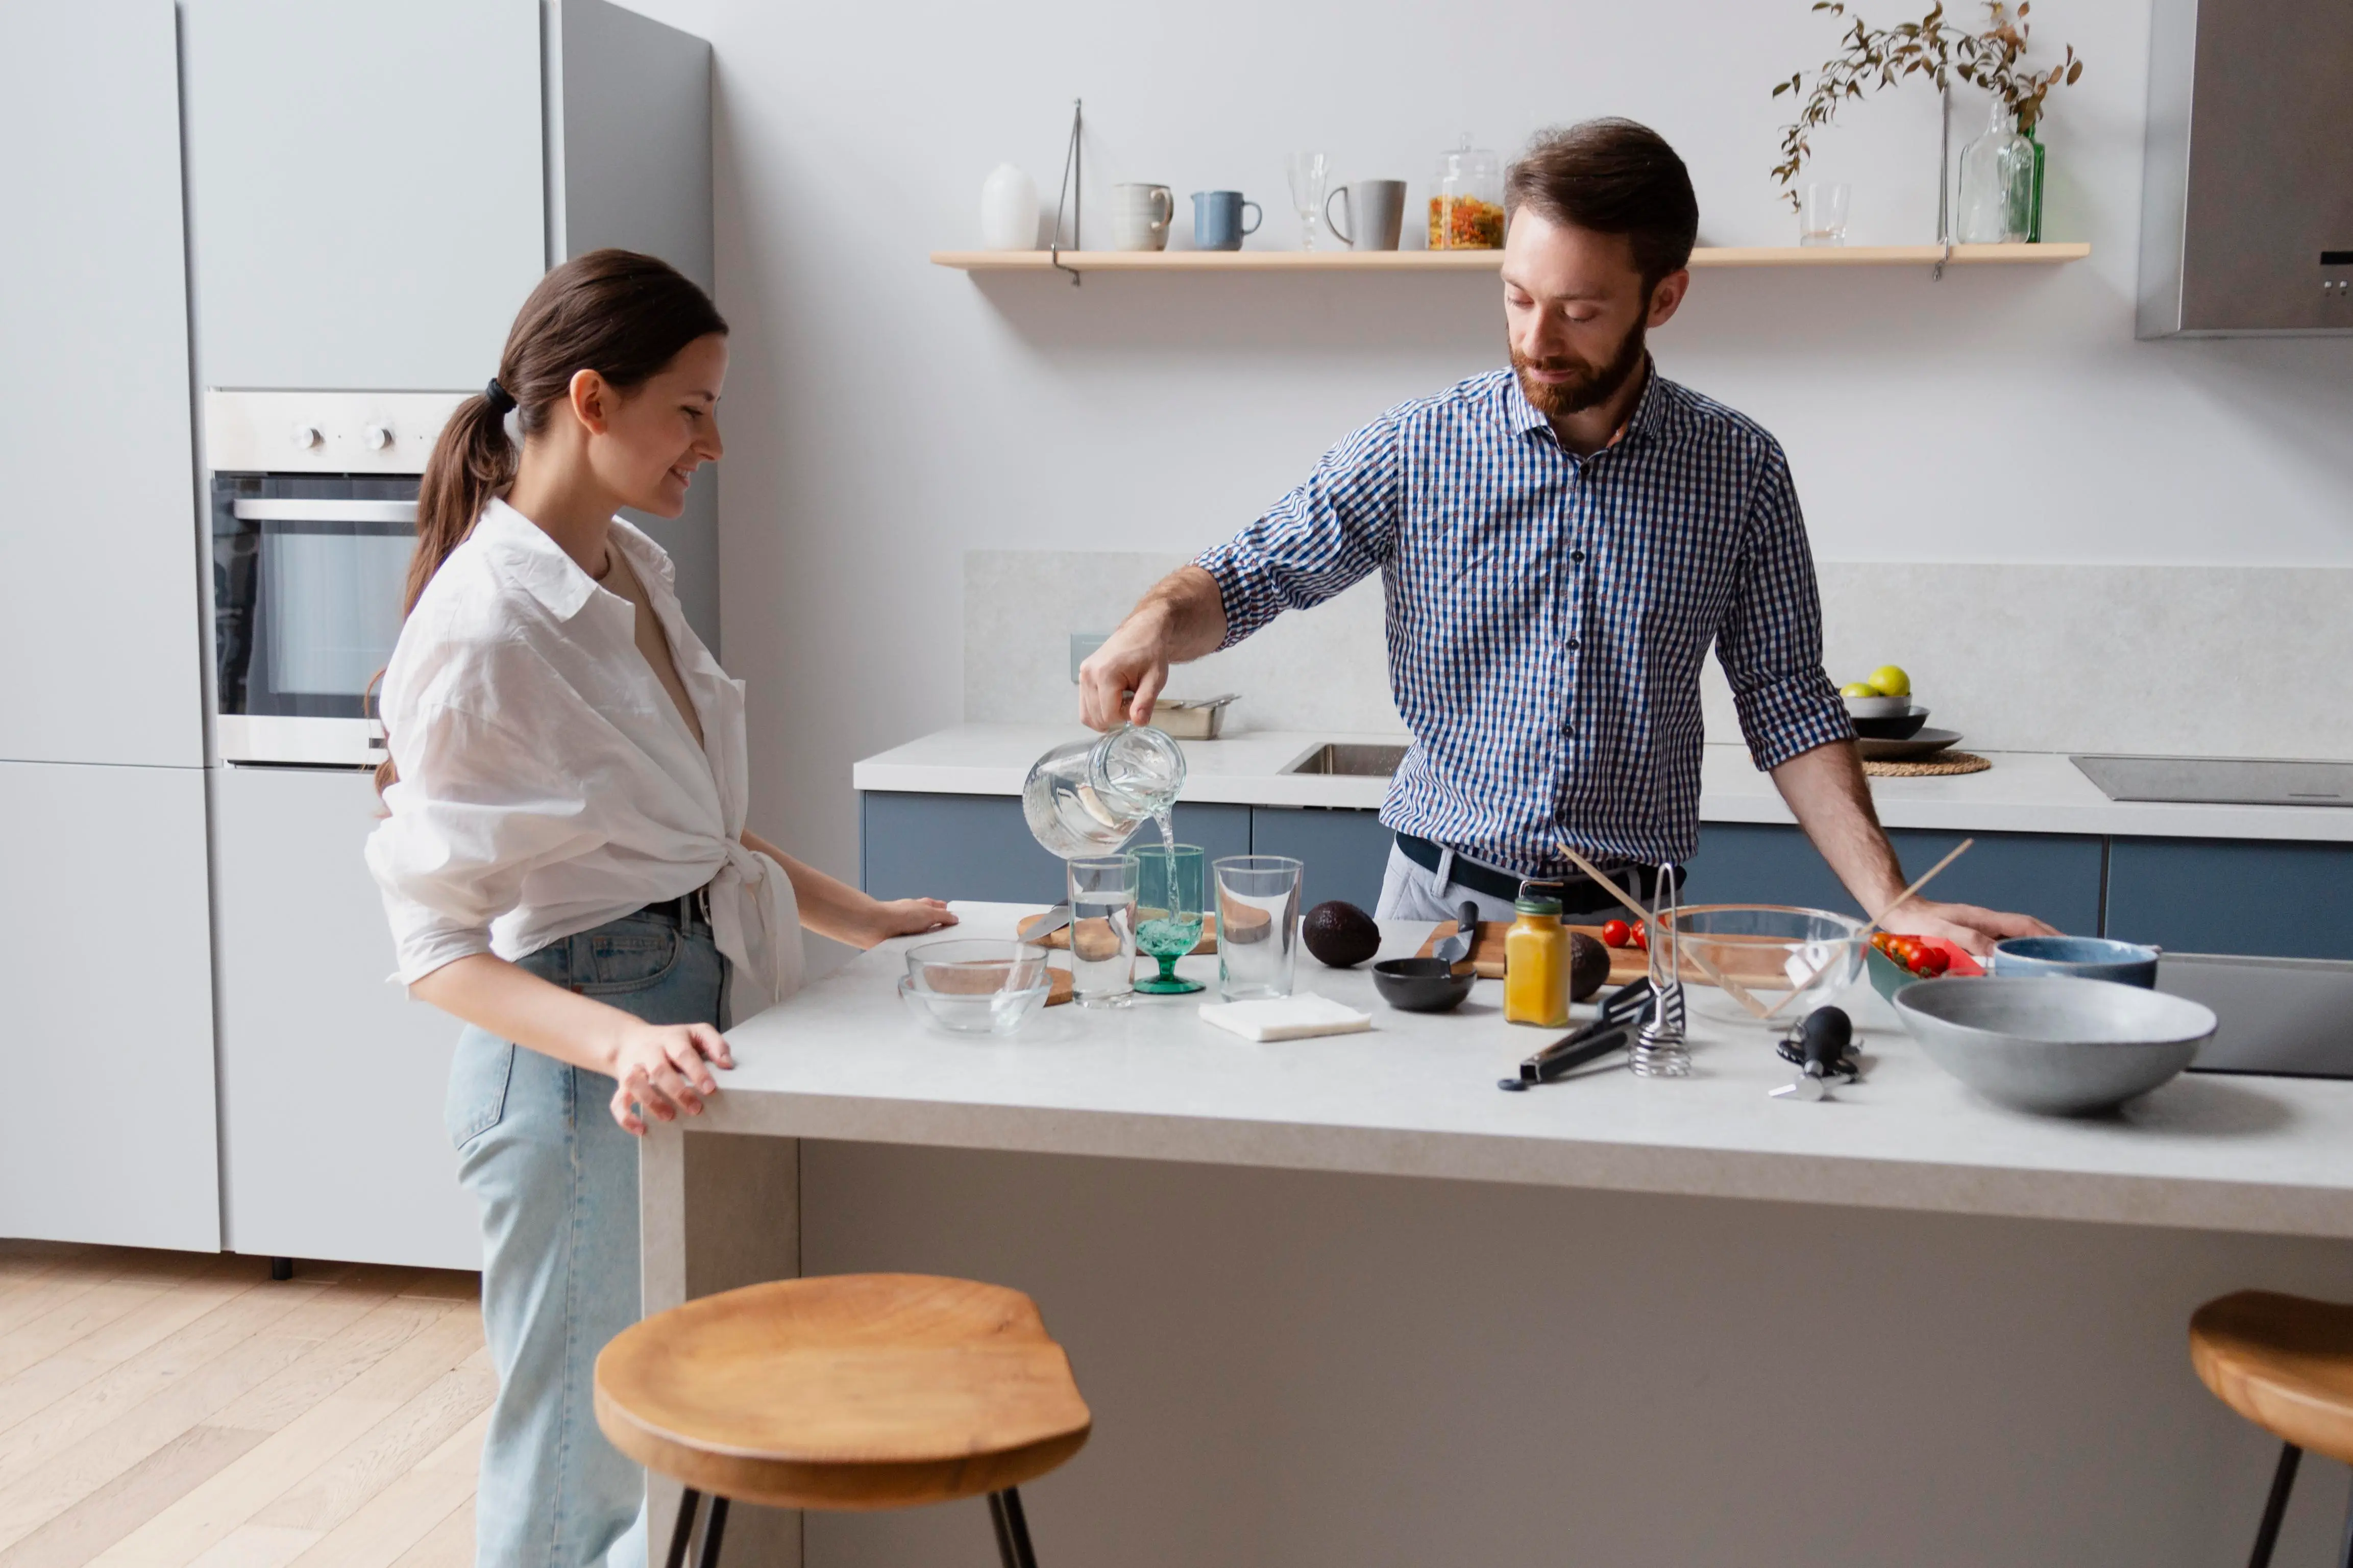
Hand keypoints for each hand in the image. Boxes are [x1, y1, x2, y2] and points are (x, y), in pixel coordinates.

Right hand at [604, 1021, 732, 1135]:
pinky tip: (641, 1129)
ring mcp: (633, 1067)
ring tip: (669, 1117)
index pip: (683, 1053)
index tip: (710, 1089)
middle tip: (695, 1109)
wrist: (630, 1040)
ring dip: (651, 1102)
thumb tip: (728, 1065)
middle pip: (659, 1069)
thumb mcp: (696, 1033)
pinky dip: (626, 1118)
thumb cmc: (671, 1040)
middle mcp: (650, 1052)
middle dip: (677, 1091)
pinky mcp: (621, 1084)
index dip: (696, 1071)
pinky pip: (617, 1102)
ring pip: (634, 1083)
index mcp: (671, 1039)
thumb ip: (715, 1044)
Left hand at [859, 897, 956, 947]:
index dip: (945, 913)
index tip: (955, 923)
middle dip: (937, 929)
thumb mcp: (928, 913)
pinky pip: (909, 946)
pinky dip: (915, 949)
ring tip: (938, 953)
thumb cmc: (903, 916)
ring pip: (919, 935)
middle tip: (949, 941)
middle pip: (928, 922)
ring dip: (925, 941)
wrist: (876, 927)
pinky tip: (922, 957)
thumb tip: (955, 919)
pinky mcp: (896, 942)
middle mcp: (912, 916)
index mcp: (921, 906)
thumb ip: (943, 917)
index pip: (936, 907)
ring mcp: (904, 929)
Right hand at [1078, 613, 1173, 729]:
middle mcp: (1088, 675)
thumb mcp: (1155, 678)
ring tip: (1123, 698)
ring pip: (1088, 715)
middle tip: (1131, 700)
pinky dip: (1099, 709)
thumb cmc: (1150, 653)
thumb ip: (1146, 702)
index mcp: (1105, 674)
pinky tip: (1114, 698)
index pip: (1109, 715)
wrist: (1141, 632)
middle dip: (1116, 717)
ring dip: (1106, 714)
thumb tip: (1138, 723)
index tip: (1138, 702)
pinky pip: (1085, 706)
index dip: (1126, 717)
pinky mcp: (1082, 676)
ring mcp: (1082, 675)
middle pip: (1096, 717)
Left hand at [1879, 898, 2058, 959]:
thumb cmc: (1917, 924)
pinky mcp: (1971, 935)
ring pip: (2014, 936)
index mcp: (1984, 918)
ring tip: (2049, 962)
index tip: (2067, 944)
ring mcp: (1980, 927)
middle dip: (2048, 939)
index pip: (2024, 925)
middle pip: (2025, 929)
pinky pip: (2000, 942)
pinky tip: (2016, 963)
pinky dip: (2014, 951)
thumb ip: (1970, 939)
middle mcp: (1986, 921)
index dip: (2047, 934)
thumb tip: (1997, 951)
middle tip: (2067, 955)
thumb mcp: (1943, 932)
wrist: (1899, 913)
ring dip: (2032, 946)